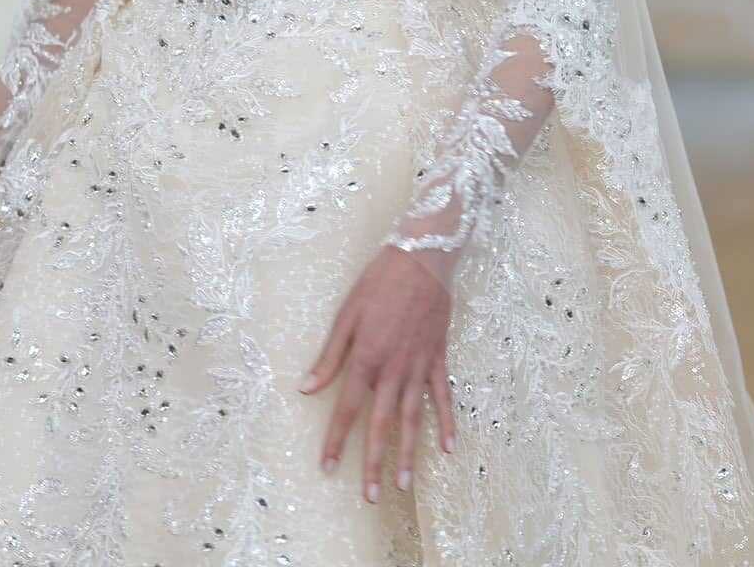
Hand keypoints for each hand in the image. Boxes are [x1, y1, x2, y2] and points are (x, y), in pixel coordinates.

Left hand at [299, 244, 455, 503]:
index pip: (347, 408)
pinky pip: (442, 397)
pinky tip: (447, 448)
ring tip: (404, 485)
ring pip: (412, 418)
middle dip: (374, 462)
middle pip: (381, 424)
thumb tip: (306, 388)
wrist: (422, 258)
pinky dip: (446, 422)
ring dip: (408, 454)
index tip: (328, 468)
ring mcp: (419, 367)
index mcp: (366, 357)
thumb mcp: (346, 314)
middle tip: (370, 496)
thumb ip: (329, 356)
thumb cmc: (378, 282)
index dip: (337, 440)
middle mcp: (393, 369)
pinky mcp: (438, 359)